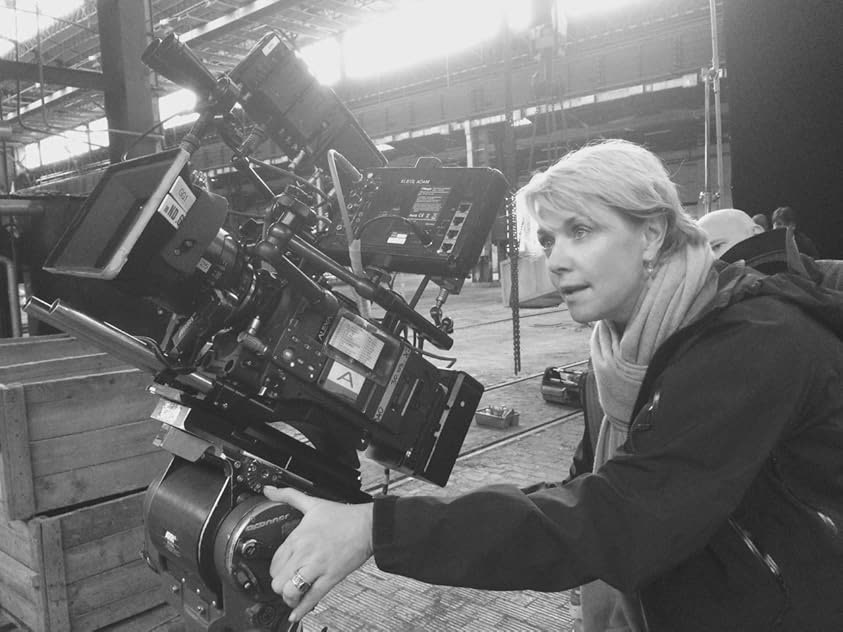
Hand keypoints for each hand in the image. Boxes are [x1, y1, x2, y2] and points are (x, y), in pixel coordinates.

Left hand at [263, 486, 373, 622]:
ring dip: (289, 597)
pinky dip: (301, 609)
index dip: (274, 569)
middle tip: (286, 583)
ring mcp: (317, 567)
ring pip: (290, 591)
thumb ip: (288, 495)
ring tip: (293, 594)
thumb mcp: (312, 502)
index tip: (280, 571)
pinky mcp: (331, 578)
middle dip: (280, 585)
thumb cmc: (344, 516)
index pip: (274, 561)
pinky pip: (312, 598)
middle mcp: (304, 553)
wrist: (368, 525)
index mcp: (298, 537)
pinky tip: (297, 613)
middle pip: (277, 580)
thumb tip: (269, 490)